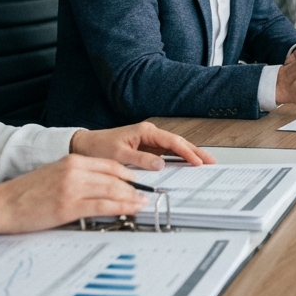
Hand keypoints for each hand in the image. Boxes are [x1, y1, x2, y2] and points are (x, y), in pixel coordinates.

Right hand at [0, 154, 148, 235]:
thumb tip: (101, 186)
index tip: (138, 183)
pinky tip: (130, 210)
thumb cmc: (25, 193)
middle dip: (134, 188)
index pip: (110, 165)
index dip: (128, 174)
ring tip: (142, 204)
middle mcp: (75, 170)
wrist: (1, 204)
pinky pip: (103, 206)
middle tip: (146, 195)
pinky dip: (121, 208)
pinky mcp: (69, 206)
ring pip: (113, 191)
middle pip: (116, 177)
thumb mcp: (55, 174)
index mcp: (72, 161)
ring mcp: (73, 188)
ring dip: (132, 198)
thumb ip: (78, 176)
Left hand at [69, 121, 214, 169]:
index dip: (187, 152)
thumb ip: (140, 159)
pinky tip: (186, 164)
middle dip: (195, 152)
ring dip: (189, 155)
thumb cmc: (98, 147)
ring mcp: (149, 141)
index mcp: (145, 131)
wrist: (84, 146)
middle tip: (210, 161)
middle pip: (178, 143)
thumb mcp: (118, 155)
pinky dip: (178, 158)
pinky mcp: (146, 148)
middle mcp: (149, 134)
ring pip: (174, 148)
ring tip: (204, 163)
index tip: (197, 161)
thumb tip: (161, 164)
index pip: (172, 142)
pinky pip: (166, 153)